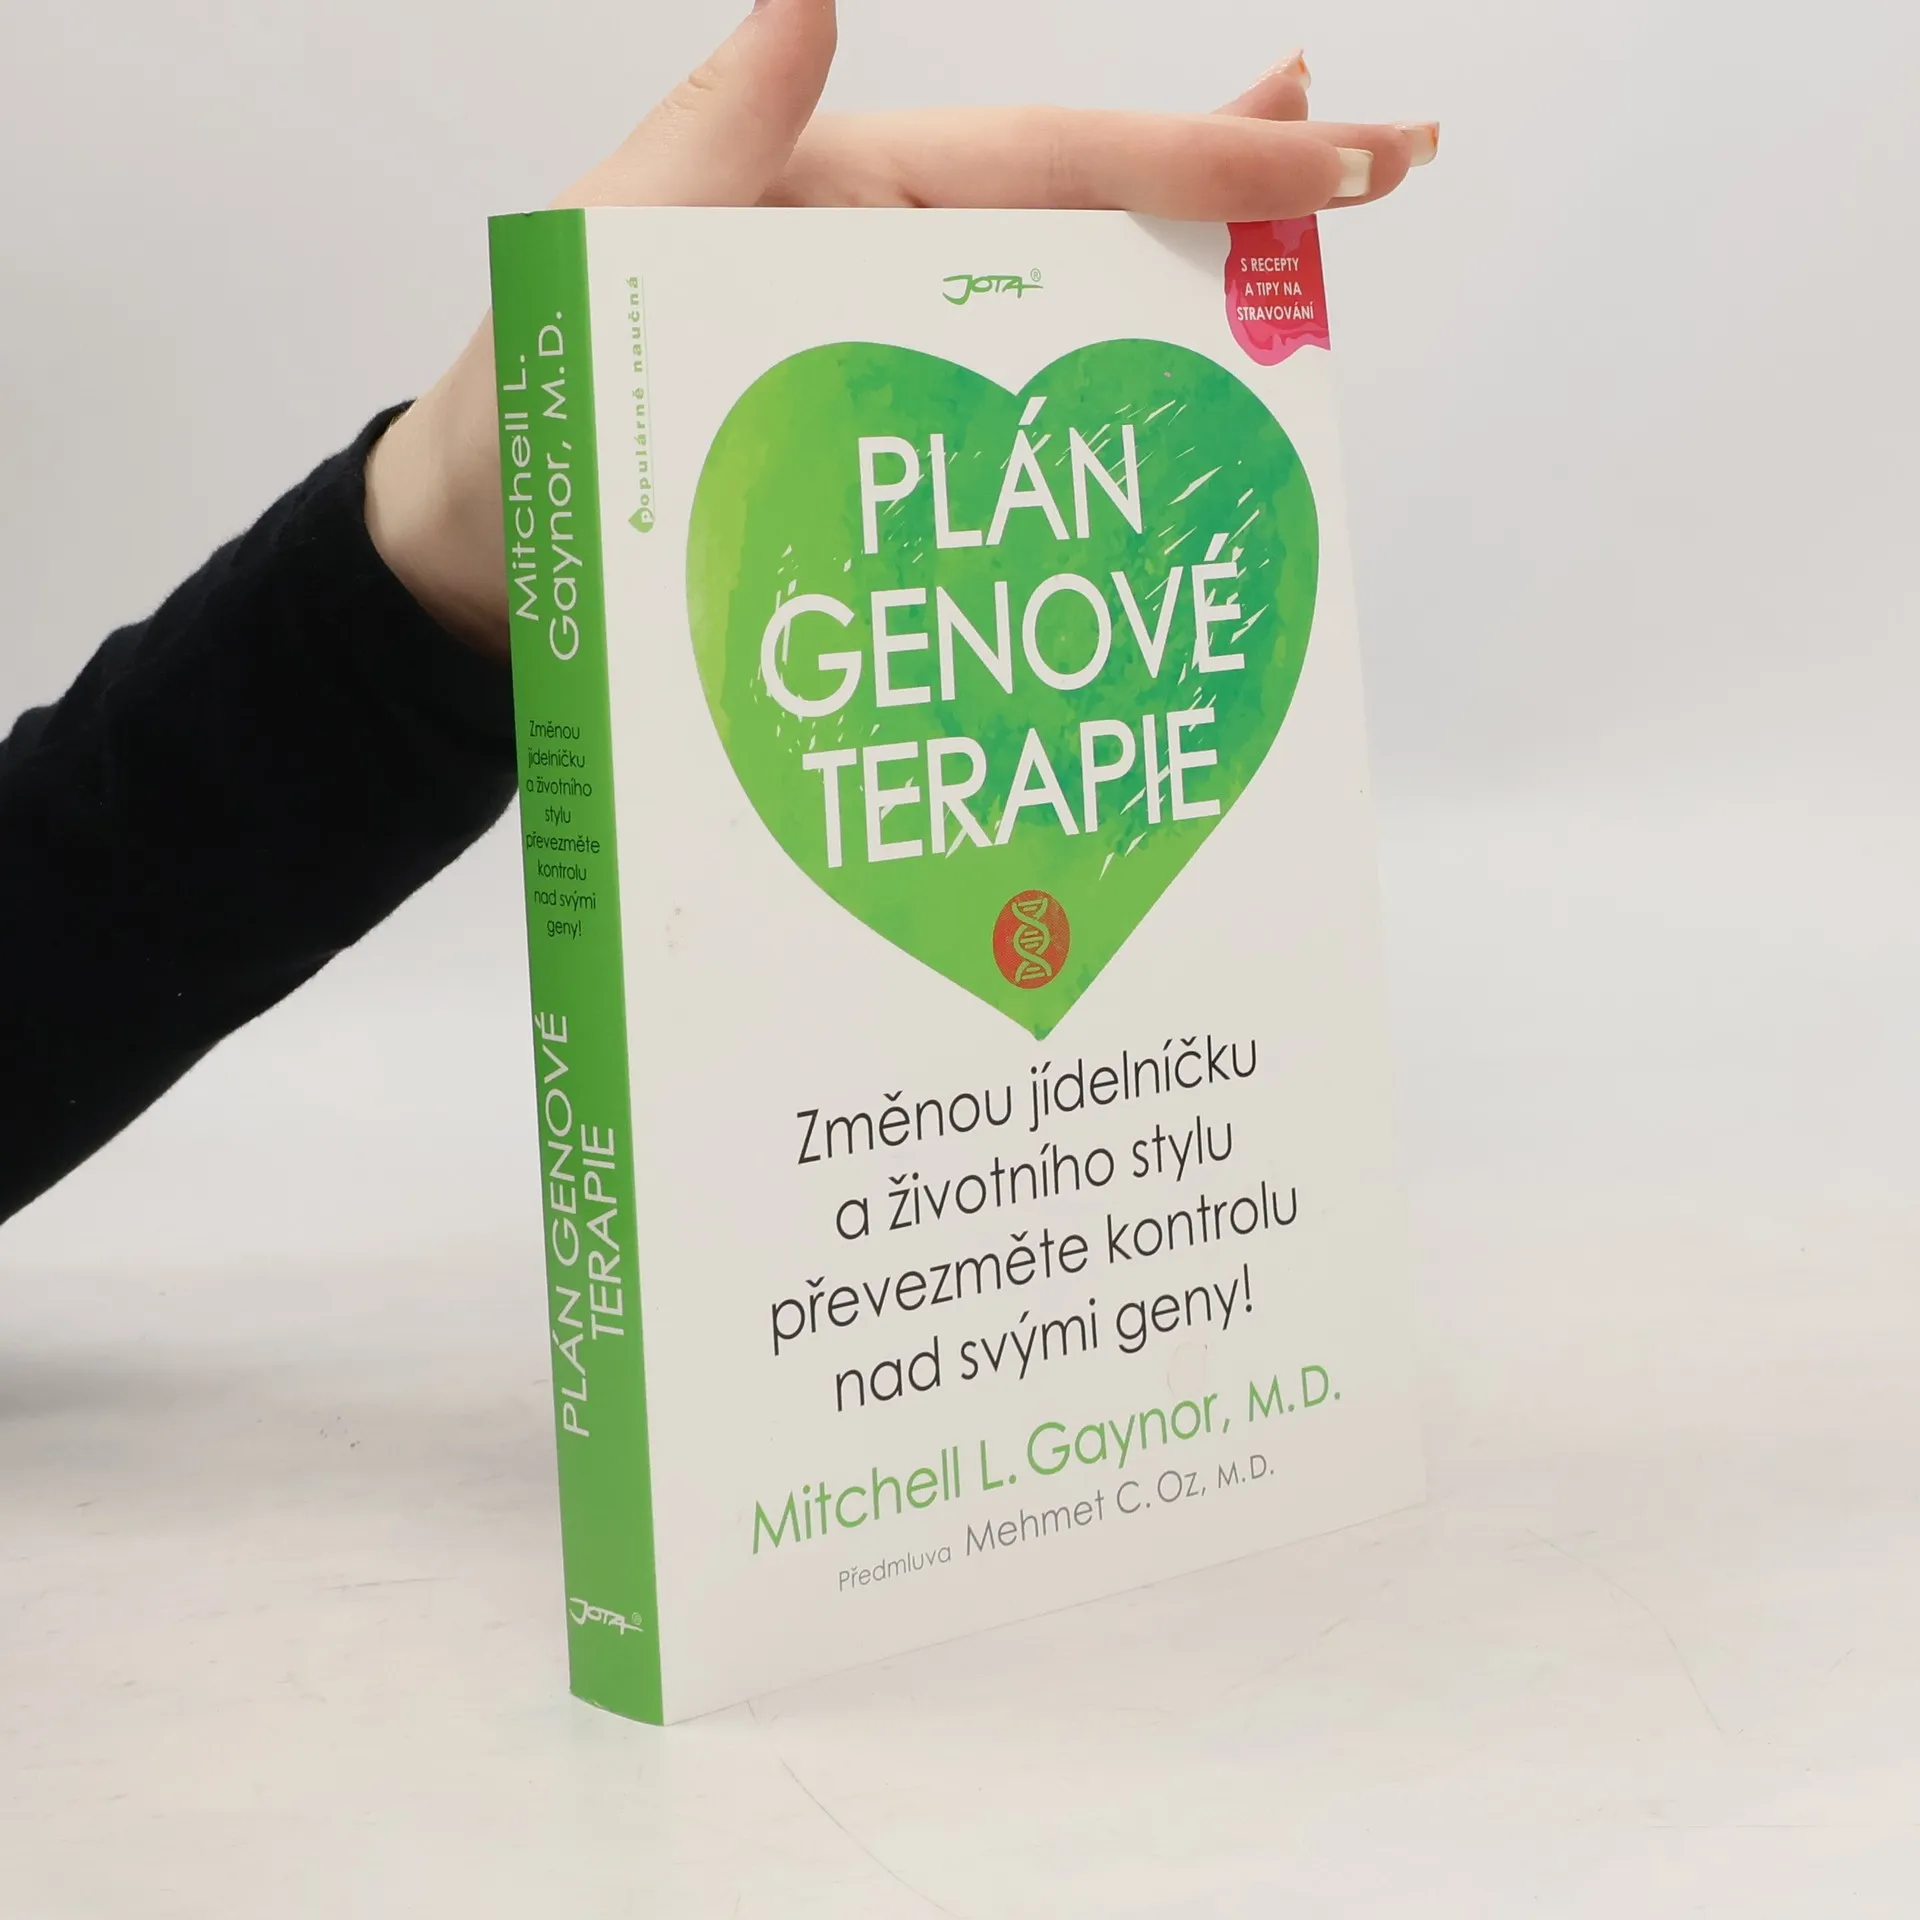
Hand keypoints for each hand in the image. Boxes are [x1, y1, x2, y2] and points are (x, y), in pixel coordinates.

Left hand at [365, 0, 1436, 654]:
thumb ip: (715, 135)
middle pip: (1096, 218)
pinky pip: (1017, 430)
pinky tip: (1177, 433)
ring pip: (1071, 321)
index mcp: (846, 201)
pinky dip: (1104, 421)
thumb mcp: (602, 253)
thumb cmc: (520, 421)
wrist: (482, 575)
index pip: (1055, 159)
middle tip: (1392, 168)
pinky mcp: (889, 461)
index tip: (1333, 147)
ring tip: (1320, 280)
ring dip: (1197, 298)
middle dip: (1242, 190)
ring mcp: (896, 370)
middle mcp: (889, 275)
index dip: (1198, 154)